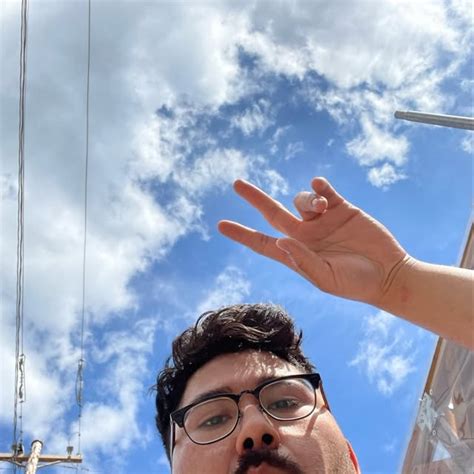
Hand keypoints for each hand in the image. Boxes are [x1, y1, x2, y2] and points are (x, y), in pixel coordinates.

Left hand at [218, 177, 408, 305]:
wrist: (388, 274)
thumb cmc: (355, 284)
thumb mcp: (326, 278)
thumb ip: (303, 261)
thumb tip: (279, 240)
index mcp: (295, 253)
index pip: (262, 242)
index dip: (242, 234)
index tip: (221, 225)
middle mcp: (304, 235)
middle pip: (273, 212)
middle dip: (255, 198)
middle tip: (236, 184)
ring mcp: (323, 220)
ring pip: (301, 199)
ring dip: (307, 199)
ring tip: (323, 208)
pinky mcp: (342, 208)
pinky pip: (324, 190)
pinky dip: (319, 187)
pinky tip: (320, 188)